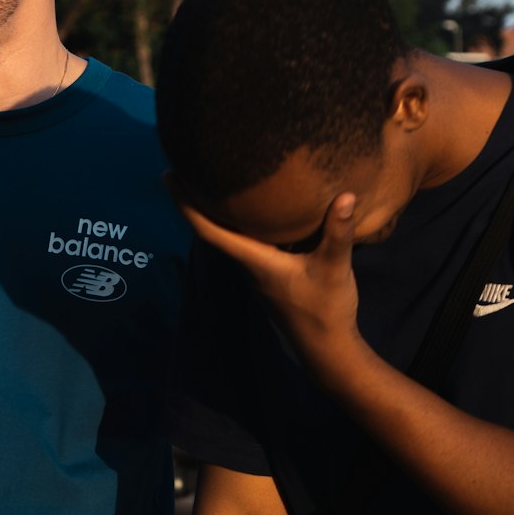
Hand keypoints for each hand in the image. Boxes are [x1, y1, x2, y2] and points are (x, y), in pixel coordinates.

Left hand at [175, 186, 362, 383]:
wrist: (328, 349)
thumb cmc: (326, 310)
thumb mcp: (334, 268)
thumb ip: (337, 233)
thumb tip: (345, 196)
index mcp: (255, 261)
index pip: (209, 231)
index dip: (186, 203)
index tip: (168, 176)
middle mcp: (250, 265)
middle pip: (212, 228)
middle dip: (195, 199)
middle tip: (184, 165)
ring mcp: (258, 272)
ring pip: (231, 235)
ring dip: (218, 210)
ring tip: (212, 176)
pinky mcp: (270, 274)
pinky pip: (248, 241)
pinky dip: (243, 221)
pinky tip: (255, 206)